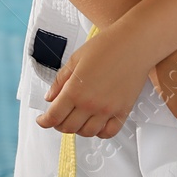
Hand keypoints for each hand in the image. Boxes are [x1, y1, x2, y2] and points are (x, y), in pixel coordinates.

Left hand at [37, 25, 152, 138]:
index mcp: (75, 90)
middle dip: (59, 124)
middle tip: (58, 117)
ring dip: (78, 129)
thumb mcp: (75, 59)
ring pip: (87, 133)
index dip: (44, 121)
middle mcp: (90, 104)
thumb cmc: (106, 46)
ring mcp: (107, 110)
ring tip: (77, 118)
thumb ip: (60, 81)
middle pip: (68, 127)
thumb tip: (50, 98)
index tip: (42, 120)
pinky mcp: (123, 111)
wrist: (134, 43)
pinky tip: (95, 122)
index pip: (54, 116)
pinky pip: (108, 132)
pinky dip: (99, 132)